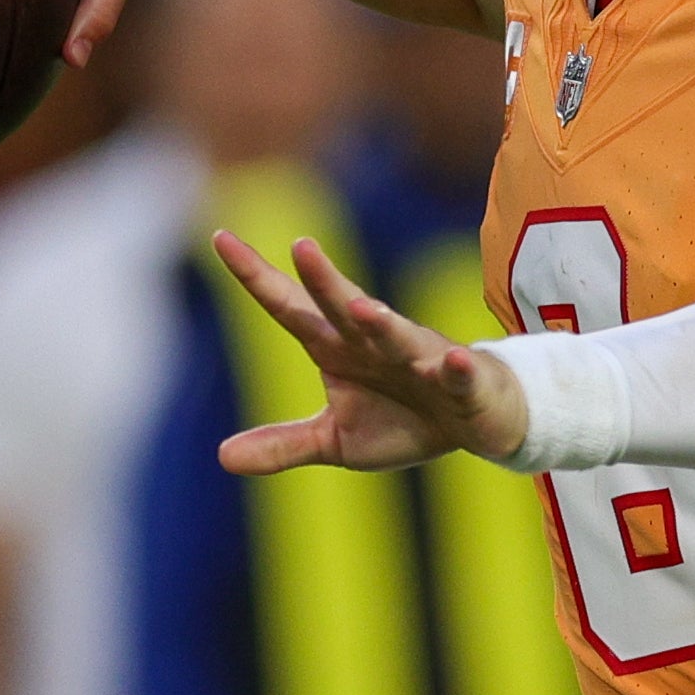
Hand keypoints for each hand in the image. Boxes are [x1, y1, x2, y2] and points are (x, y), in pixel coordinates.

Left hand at [210, 232, 528, 472]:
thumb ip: (283, 445)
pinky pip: (457, 375)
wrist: (476, 424)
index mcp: (337, 349)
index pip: (290, 307)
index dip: (256, 277)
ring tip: (363, 308)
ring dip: (382, 322)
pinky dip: (456, 369)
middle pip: (342, 308)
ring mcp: (420, 358)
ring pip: (398, 336)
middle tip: (301, 247)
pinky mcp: (461, 382)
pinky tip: (454, 362)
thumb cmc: (404, 420)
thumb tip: (221, 457)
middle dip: (324, 281)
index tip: (219, 237)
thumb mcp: (336, 440)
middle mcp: (374, 343)